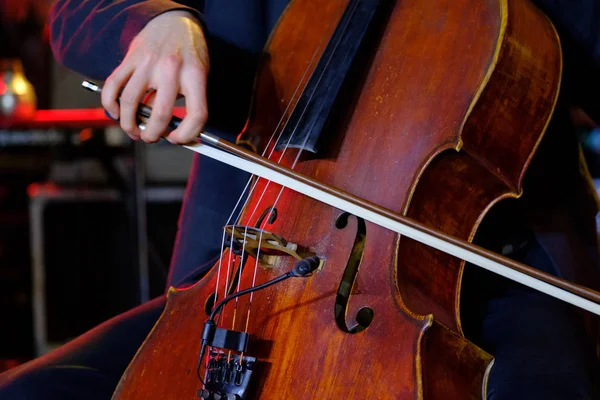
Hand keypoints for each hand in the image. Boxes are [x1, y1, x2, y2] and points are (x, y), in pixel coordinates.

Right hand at [101, 10, 208, 143]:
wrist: (174, 22)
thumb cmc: (189, 54)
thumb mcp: (199, 76)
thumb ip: (189, 102)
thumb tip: (173, 131)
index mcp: (195, 75)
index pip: (196, 114)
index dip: (187, 135)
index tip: (177, 139)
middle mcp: (171, 69)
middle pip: (159, 114)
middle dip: (153, 135)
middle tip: (151, 138)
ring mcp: (148, 63)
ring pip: (129, 103)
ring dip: (128, 124)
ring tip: (133, 130)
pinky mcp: (130, 58)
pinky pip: (113, 85)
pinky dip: (110, 104)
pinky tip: (115, 112)